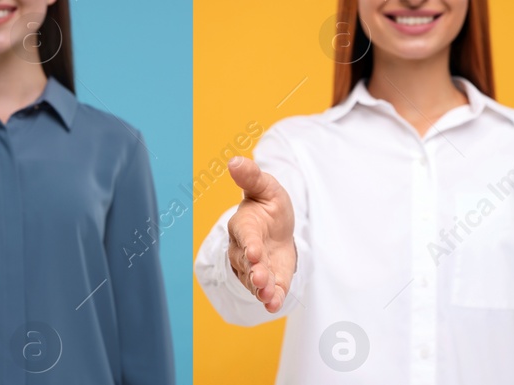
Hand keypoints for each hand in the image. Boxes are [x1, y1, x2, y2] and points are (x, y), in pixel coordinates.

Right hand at [226, 156, 296, 312]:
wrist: (279, 229)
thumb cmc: (268, 207)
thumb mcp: (266, 188)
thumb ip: (251, 178)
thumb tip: (234, 161)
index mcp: (243, 226)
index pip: (244, 236)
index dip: (248, 244)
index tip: (253, 251)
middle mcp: (244, 250)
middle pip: (247, 263)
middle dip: (254, 271)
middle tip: (261, 278)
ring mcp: (255, 268)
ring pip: (254, 281)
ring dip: (261, 289)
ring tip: (267, 295)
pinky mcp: (269, 281)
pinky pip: (267, 292)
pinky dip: (271, 300)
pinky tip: (274, 306)